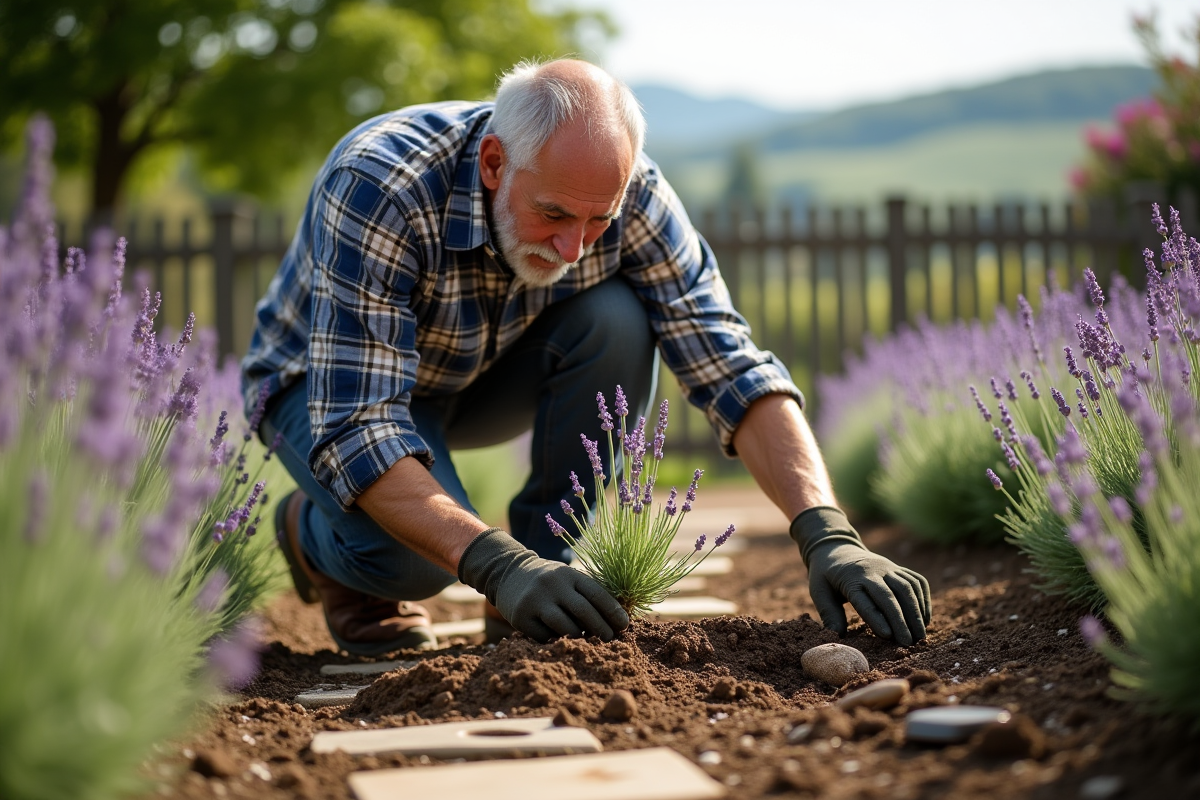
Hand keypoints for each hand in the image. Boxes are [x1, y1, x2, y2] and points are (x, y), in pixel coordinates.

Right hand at [458, 528, 629, 642]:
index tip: (625, 625)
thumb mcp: (567, 578)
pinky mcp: (520, 617)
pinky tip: (561, 641)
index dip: (613, 611)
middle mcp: (552, 585)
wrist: (508, 572)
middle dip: (601, 628)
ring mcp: (535, 600)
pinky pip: (544, 637)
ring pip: (565, 627)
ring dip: (580, 638)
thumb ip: (587, 594)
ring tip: (587, 643)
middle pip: (583, 611)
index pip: (596, 593)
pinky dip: (556, 641)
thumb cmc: (549, 581)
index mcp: (568, 574)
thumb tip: (616, 620)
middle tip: (610, 640)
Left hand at [789, 507, 930, 645]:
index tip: (888, 635)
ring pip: (907, 587)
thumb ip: (828, 613)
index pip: (864, 599)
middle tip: (908, 643)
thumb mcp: (819, 591)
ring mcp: (888, 567)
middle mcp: (871, 570)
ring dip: (916, 612)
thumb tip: (837, 636)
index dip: (876, 617)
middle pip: (890, 594)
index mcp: (850, 578)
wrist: (838, 549)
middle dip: (901, 619)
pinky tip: (924, 619)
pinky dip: (923, 600)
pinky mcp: (899, 568)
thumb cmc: (826, 576)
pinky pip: (917, 581)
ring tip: (920, 637)